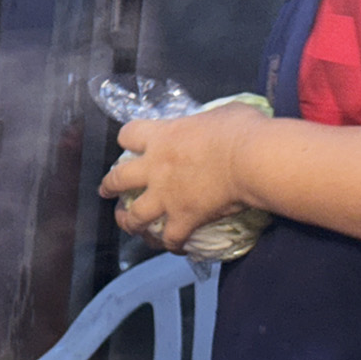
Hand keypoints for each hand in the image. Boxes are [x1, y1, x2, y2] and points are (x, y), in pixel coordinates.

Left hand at [98, 101, 269, 251]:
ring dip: (129, 222)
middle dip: (109, 186)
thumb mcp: (221, 113)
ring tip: (129, 224)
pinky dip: (171, 245)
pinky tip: (175, 247)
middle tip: (107, 190)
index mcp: (162, 138)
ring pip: (134, 216)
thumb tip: (214, 123)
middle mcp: (156, 168)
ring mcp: (165, 197)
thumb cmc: (243, 131)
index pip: (129, 134)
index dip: (127, 139)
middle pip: (118, 180)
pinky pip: (170, 239)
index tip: (129, 144)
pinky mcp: (182, 219)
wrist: (253, 160)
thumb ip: (207, 120)